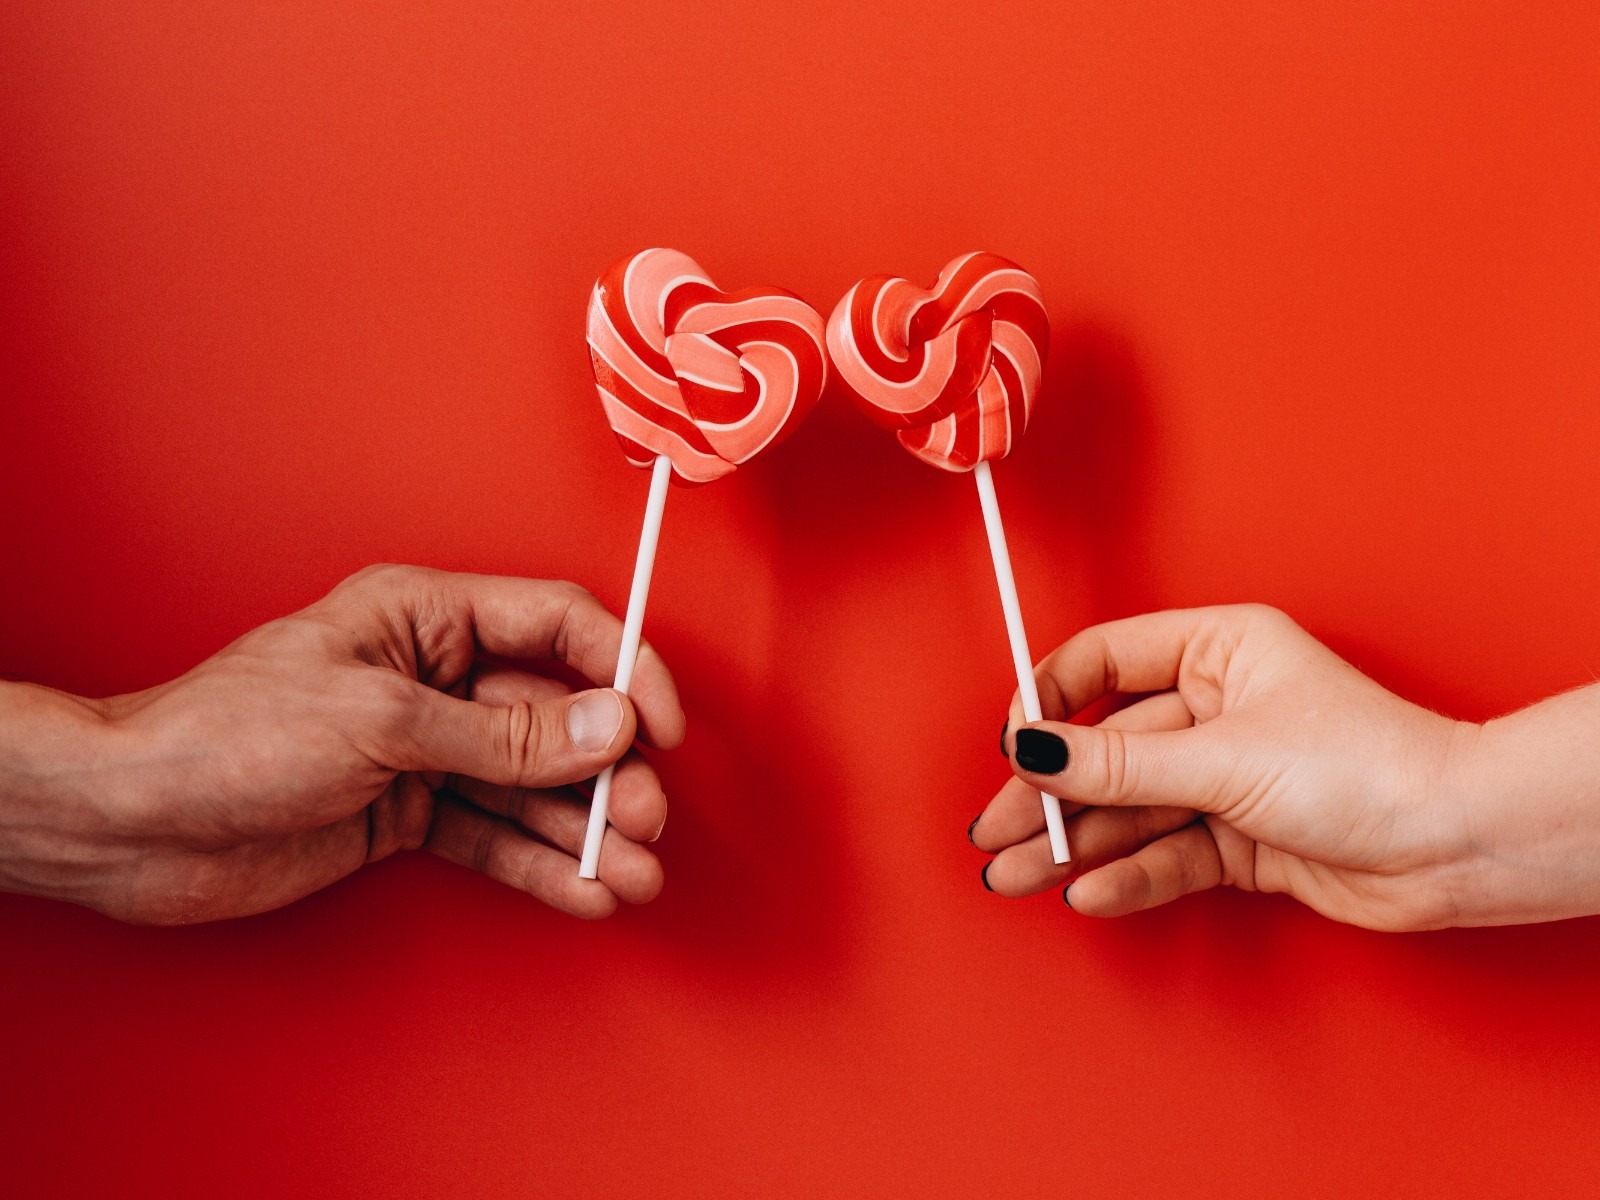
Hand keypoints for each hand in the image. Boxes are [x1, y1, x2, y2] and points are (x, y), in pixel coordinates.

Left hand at [0, 565, 684, 923]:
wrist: (135, 822)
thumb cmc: (230, 735)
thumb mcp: (383, 723)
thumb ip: (504, 734)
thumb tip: (605, 725)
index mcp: (426, 617)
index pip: (557, 624)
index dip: (622, 669)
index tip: (661, 728)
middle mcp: (435, 678)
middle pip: (555, 715)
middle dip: (606, 770)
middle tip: (640, 819)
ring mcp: (424, 748)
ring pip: (531, 785)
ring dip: (583, 829)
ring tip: (631, 873)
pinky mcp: (407, 812)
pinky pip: (493, 834)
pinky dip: (538, 864)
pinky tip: (582, 890)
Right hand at [972, 603, 1599, 930]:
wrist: (1456, 846)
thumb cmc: (1369, 766)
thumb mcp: (1222, 757)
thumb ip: (1117, 762)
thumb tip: (1032, 749)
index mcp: (1216, 651)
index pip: (1103, 661)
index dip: (1048, 700)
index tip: (1010, 744)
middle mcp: (1217, 708)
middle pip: (1107, 747)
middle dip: (1049, 793)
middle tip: (996, 830)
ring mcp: (1228, 776)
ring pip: (1130, 808)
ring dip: (1075, 844)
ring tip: (1017, 875)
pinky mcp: (1242, 838)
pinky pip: (1168, 852)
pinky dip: (1129, 873)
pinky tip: (1089, 891)